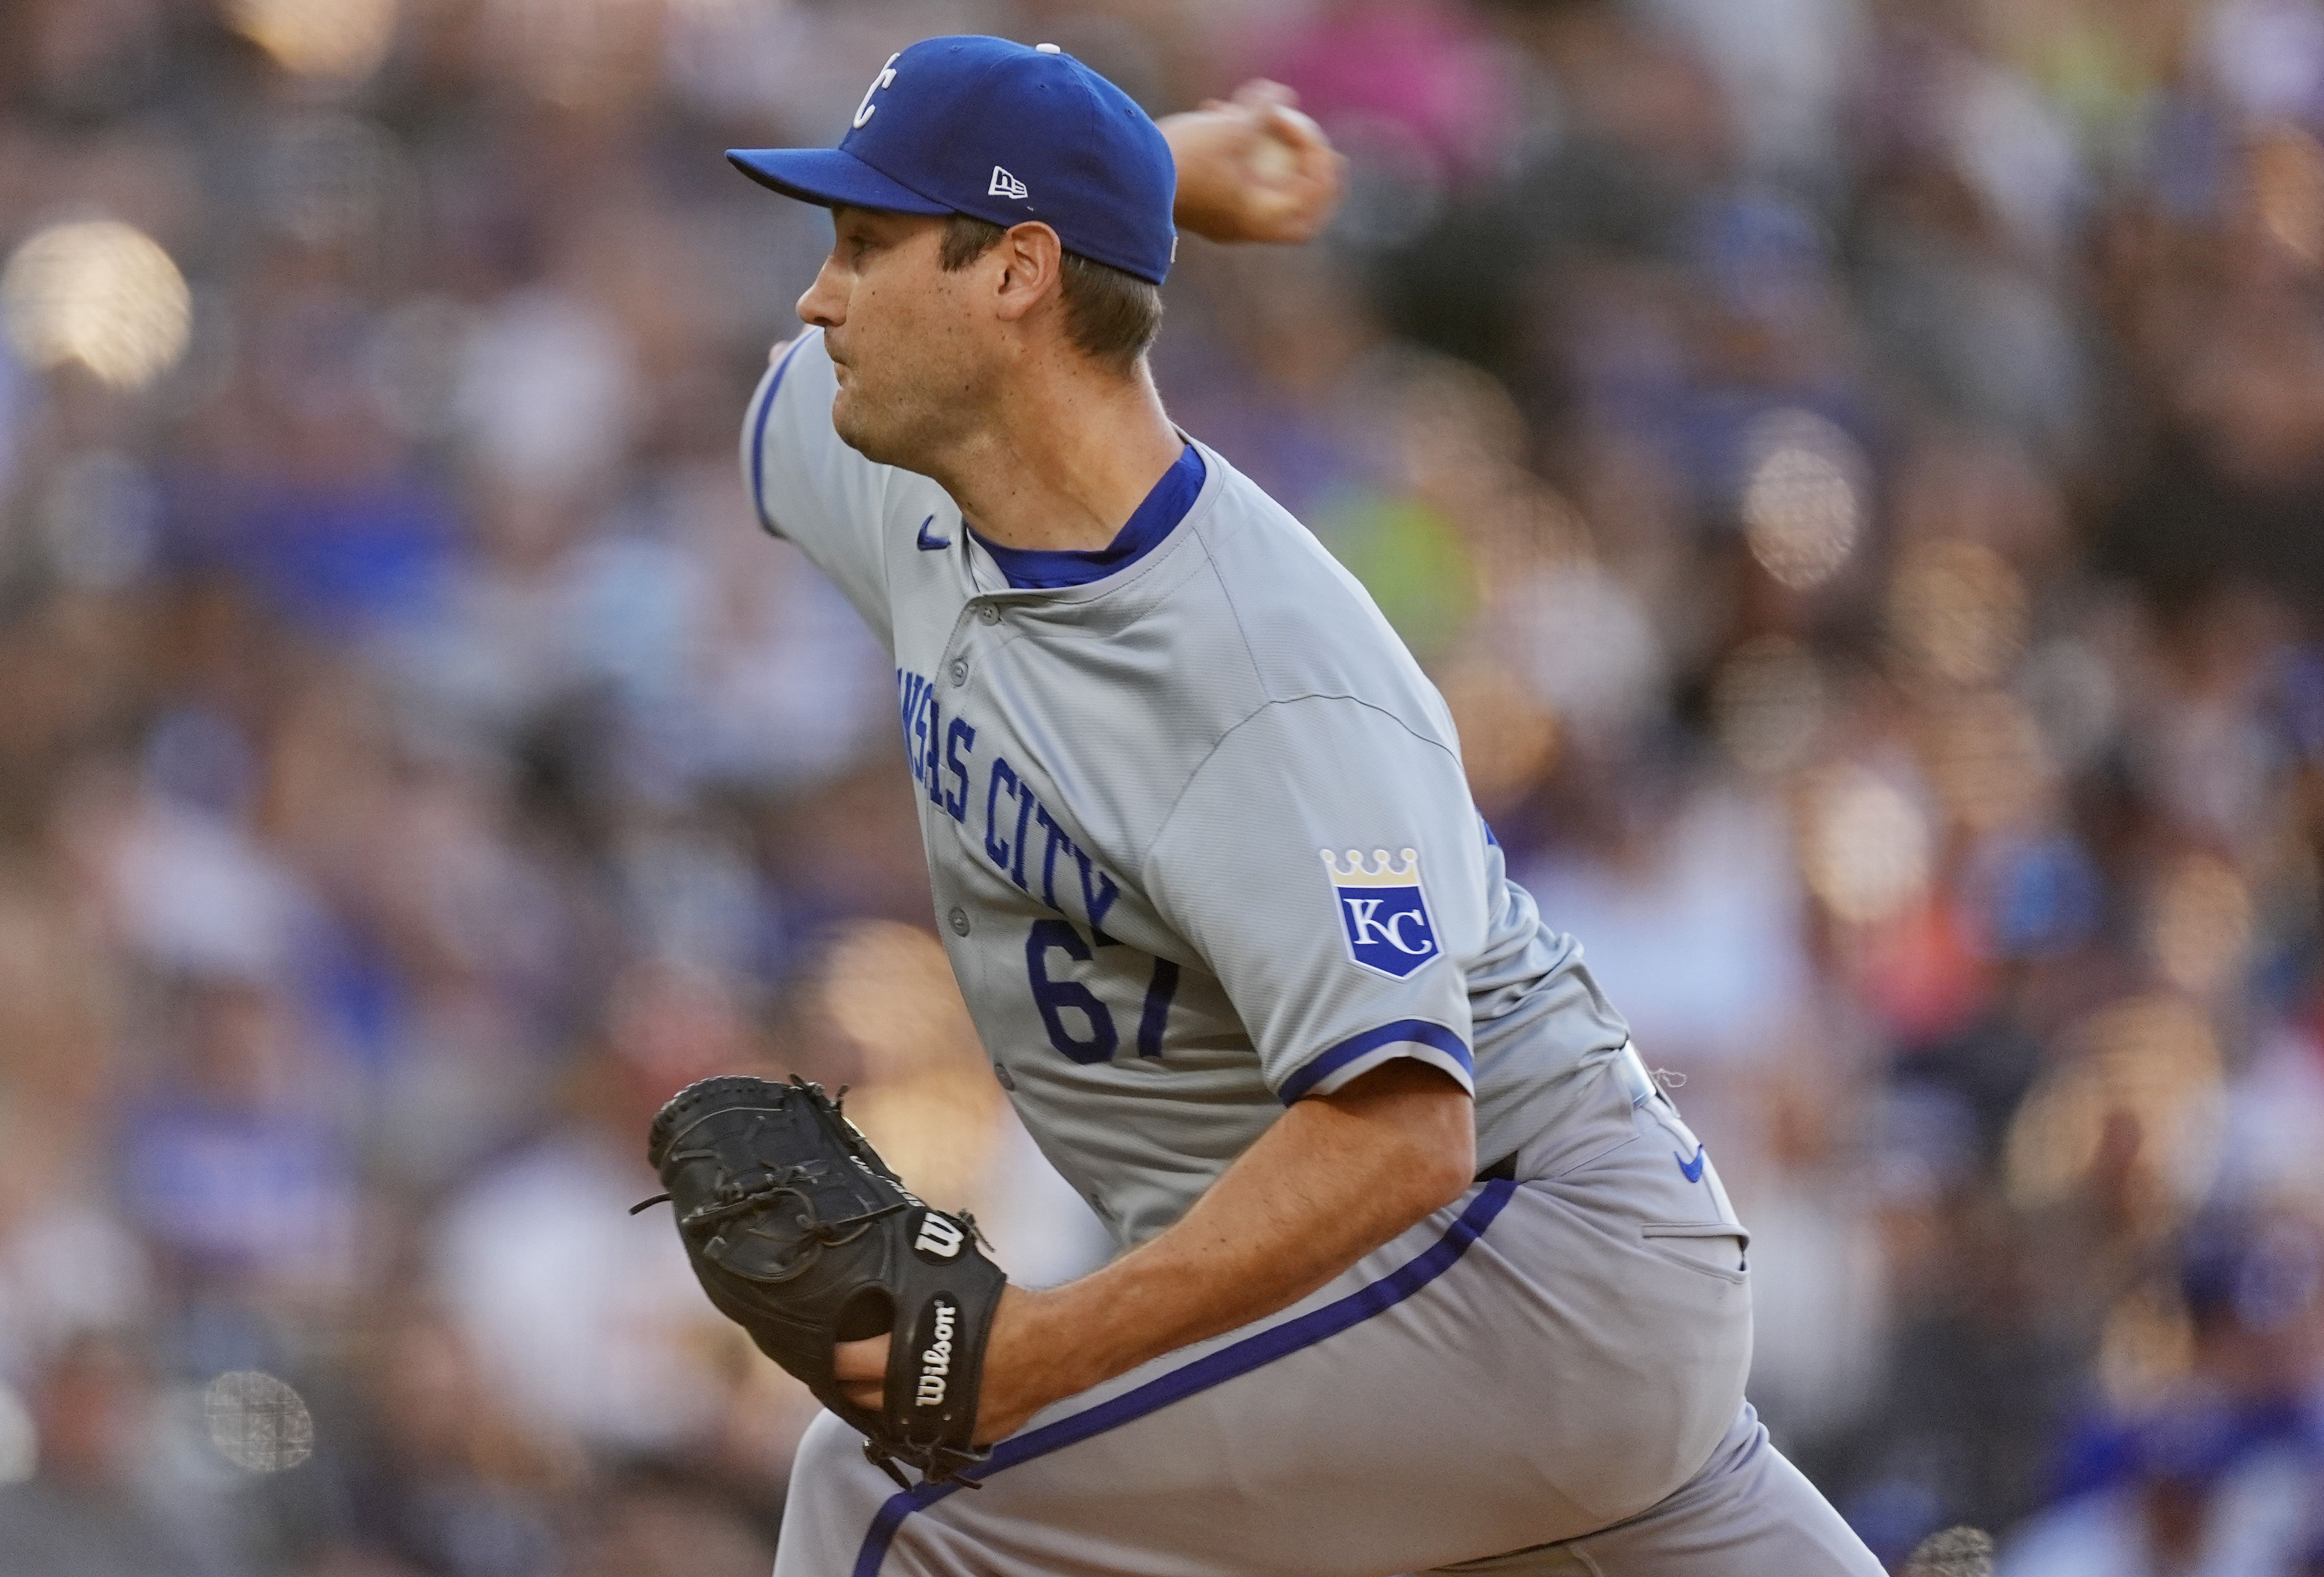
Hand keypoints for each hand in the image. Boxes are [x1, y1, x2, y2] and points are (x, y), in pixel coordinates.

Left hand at [832, 1285, 1076, 1445]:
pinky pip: (925, 1431)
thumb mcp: (951, 1288)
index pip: (844, 1365)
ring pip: (887, 1421)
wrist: (1053, 1346)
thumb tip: (884, 1278)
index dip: (829, 1354)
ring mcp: (939, 1424)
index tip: (822, 1342)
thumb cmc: (1004, 1311)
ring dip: (876, 1403)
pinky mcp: (964, 1438)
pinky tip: (915, 1397)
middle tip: (843, 1363)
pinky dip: (915, 1415)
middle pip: (857, 1399)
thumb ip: (914, 1294)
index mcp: (904, 1358)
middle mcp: (915, 1399)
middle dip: (846, 1382)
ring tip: (871, 1383)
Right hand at [1161, 81, 1345, 245]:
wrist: (1125, 180)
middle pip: (1296, 206)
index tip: (1288, 119)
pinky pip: (1230, 176)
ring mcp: (1221, 215)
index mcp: (1259, 220)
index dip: (1313, 153)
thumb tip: (1282, 94)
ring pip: (1260, 184)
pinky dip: (1232, 148)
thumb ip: (1262, 110)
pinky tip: (1213, 110)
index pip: (1311, 195)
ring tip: (1246, 108)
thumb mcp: (1230, 129)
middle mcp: (1243, 226)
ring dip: (1262, 146)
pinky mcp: (1200, 199)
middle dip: (1307, 170)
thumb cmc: (1182, 161)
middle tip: (1310, 139)